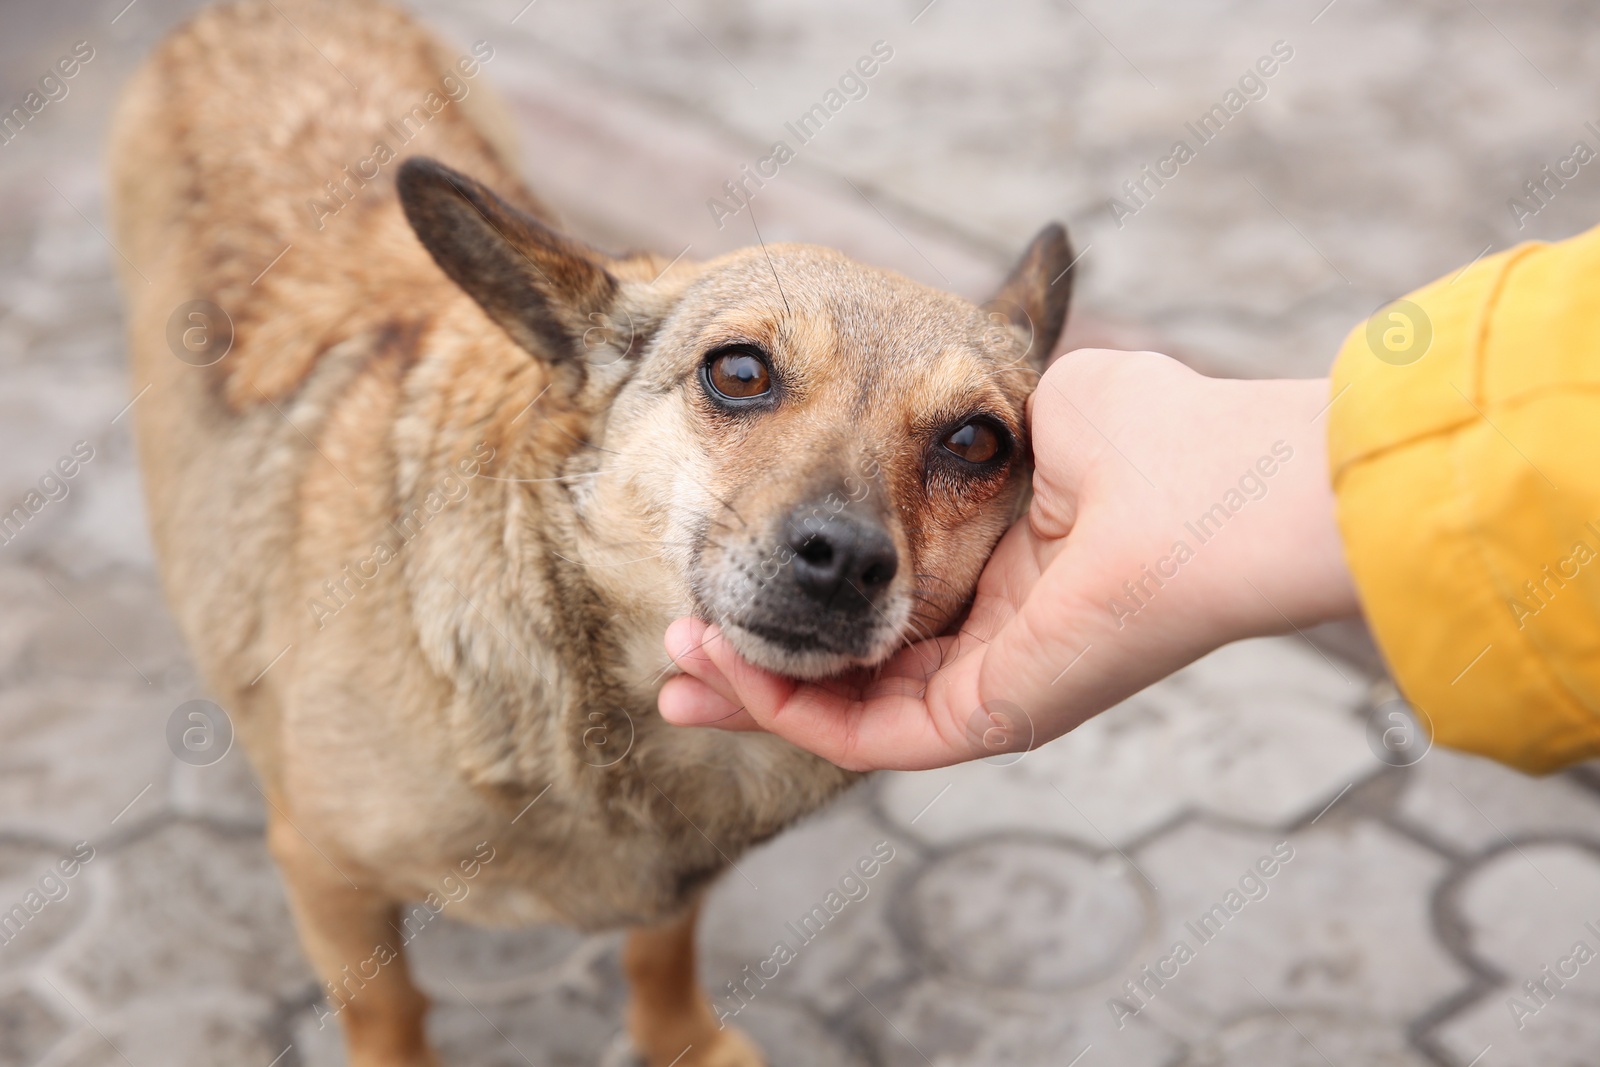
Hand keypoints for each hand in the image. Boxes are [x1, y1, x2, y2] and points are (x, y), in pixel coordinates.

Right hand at [657, 349, 1360, 770]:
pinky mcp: (986, 720)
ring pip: (841, 714)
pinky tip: (723, 667)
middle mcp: (991, 638)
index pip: (874, 600)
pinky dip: (786, 709)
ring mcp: (988, 688)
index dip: (800, 589)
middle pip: (844, 670)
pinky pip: (865, 737)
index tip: (729, 562)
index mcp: (1002, 569)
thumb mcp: (1022, 401)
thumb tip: (941, 357)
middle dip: (753, 660)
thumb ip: (957, 407)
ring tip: (675, 657)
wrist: (1216, 487)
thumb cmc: (1152, 431)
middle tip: (678, 639)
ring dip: (752, 689)